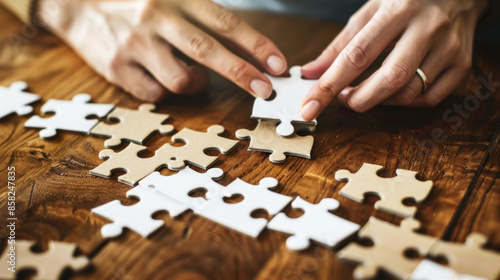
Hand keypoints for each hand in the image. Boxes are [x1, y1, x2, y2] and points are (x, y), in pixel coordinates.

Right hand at [37, 0, 286, 101]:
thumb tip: (247, 48)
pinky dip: (166, 91)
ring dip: (196, 84)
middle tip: (265, 91)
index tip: (279, 65)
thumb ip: (205, 18)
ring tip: (190, 73)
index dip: (256, 45)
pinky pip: (155, 94)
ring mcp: (136, 45)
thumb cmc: (137, 3)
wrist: (77, 4)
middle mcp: (158, 20)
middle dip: (242, 74)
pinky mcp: (118, 69)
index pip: (225, 23)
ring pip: (182, 80)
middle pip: (208, 51)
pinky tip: (160, 77)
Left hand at [300, 0, 487, 119]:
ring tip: (365, 92)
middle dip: (358, 99)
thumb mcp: (370, 10)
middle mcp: (427, 27)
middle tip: (343, 100)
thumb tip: (312, 72)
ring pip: (410, 92)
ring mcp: (449, 46)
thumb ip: (340, 44)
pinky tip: (394, 93)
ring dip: (380, 102)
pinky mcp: (462, 62)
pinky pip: (431, 98)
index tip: (309, 106)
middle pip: (389, 79)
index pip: (356, 55)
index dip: (329, 85)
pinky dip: (405, 104)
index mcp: (397, 9)